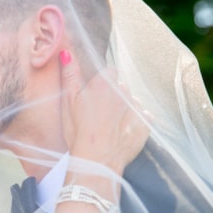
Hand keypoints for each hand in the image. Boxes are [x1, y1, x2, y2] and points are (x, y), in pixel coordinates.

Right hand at [59, 50, 149, 174]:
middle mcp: (124, 91)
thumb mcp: (67, 101)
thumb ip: (69, 75)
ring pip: (131, 101)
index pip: (109, 72)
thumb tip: (67, 52)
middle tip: (98, 114)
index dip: (101, 82)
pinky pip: (143, 116)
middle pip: (120, 87)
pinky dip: (135, 121)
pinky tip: (122, 132)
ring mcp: (136, 107)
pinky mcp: (145, 124)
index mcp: (104, 84)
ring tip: (109, 126)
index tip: (93, 96)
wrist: (97, 160)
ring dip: (123, 108)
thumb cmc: (78, 131)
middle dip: (112, 96)